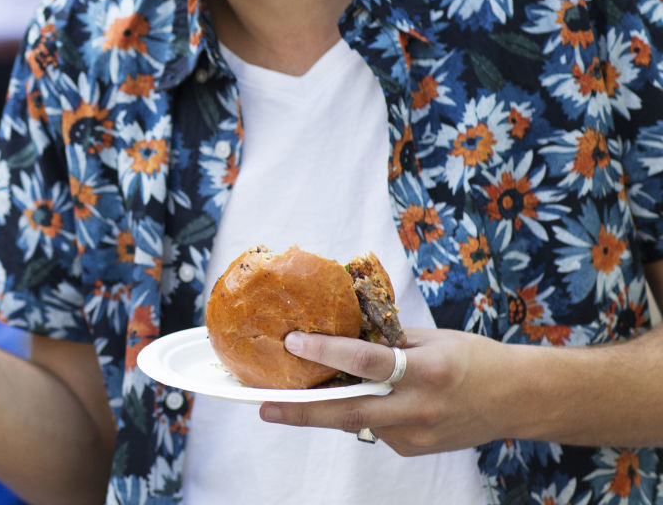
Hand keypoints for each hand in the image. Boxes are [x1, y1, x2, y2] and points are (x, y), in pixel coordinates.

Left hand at [258, 327, 511, 454]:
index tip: (292, 343)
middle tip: (264, 404)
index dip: (327, 352)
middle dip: (302, 409)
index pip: (368, 360)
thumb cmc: (474, 359)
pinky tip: (359, 399)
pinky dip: (360, 413)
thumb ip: (387, 341)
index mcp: (428, 370)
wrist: (519, 399)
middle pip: (350, 411)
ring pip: (356, 423)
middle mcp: (421, 406)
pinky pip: (375, 429)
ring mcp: (418, 434)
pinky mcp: (413, 449)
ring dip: (321, 412)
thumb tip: (338, 334)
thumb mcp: (432, 340)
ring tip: (284, 402)